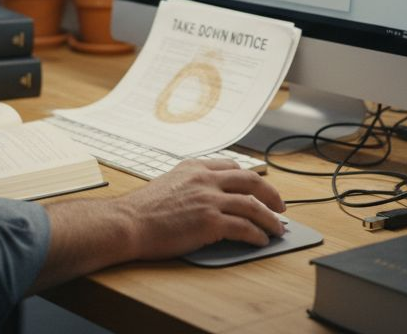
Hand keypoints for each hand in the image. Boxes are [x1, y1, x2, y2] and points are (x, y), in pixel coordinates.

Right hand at [119, 159, 285, 260]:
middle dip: (271, 194)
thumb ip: (190, 184)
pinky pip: (244, 228)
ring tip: (278, 229)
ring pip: (253, 205)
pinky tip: (261, 240)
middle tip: (280, 207)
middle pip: (251, 181)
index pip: (232, 167)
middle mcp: (205, 179)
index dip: (250, 179)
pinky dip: (257, 234)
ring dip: (270, 218)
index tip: (258, 188)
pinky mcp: (210, 222)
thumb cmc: (141, 210)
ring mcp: (209, 199)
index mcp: (194, 167)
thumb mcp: (167, 183)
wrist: (126, 223)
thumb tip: (209, 199)